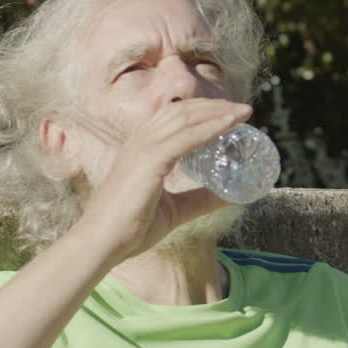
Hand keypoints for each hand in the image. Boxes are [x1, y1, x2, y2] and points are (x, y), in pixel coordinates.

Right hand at [69, 98, 251, 263]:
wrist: (101, 242)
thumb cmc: (130, 228)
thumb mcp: (175, 210)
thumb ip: (199, 200)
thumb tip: (231, 197)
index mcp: (142, 147)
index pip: (176, 116)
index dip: (204, 111)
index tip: (231, 115)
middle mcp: (141, 139)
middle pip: (184, 110)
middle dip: (216, 106)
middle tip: (245, 110)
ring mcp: (144, 147)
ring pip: (186, 117)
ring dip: (217, 112)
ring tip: (243, 112)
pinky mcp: (149, 159)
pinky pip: (186, 137)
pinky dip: (209, 128)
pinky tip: (228, 125)